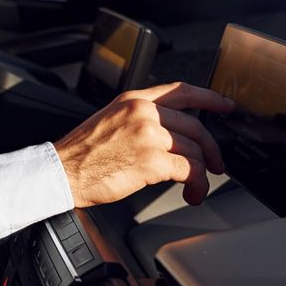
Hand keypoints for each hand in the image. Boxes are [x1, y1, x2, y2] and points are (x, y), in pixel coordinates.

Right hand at [53, 82, 233, 207]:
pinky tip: (189, 194)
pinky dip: (195, 186)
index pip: (181, 91)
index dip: (209, 98)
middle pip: (195, 126)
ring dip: (202, 174)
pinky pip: (189, 171)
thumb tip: (169, 136)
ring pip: (195, 150)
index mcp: (133, 100)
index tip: (225, 106)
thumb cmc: (82, 154)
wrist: (61, 171)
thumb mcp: (110, 121)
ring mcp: (148, 135)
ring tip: (195, 187)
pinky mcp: (151, 161)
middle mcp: (143, 113)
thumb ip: (139, 120)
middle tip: (215, 164)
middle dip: (211, 149)